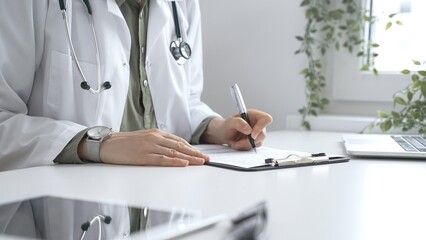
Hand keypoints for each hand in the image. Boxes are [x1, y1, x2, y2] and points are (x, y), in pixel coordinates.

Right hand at [79, 129, 208, 166]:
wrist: (107, 144)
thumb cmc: (124, 143)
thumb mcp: (144, 138)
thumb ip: (158, 142)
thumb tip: (173, 149)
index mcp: (156, 133)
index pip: (179, 141)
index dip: (192, 148)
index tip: (201, 154)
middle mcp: (155, 138)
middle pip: (180, 146)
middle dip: (195, 153)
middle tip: (206, 159)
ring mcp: (149, 147)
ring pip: (174, 152)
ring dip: (189, 158)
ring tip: (200, 162)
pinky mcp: (143, 156)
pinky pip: (162, 159)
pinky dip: (175, 162)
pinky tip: (184, 164)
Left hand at [202, 109, 272, 149]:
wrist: (222, 134)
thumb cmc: (226, 126)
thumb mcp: (229, 122)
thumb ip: (238, 123)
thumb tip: (249, 130)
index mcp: (254, 115)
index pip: (266, 119)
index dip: (262, 127)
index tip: (252, 134)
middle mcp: (257, 124)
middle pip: (262, 134)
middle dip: (250, 141)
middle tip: (238, 143)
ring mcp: (256, 134)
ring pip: (258, 143)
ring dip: (245, 145)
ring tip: (234, 143)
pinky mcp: (254, 142)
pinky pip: (253, 148)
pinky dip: (244, 148)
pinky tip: (237, 144)